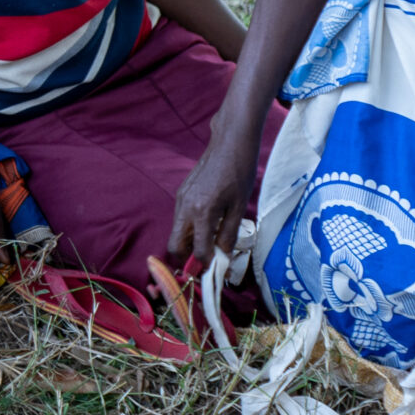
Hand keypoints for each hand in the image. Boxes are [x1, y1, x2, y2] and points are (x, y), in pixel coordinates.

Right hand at [171, 124, 258, 265]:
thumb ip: (228, 233)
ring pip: (176, 232)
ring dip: (188, 243)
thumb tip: (222, 255)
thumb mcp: (239, 206)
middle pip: (174, 245)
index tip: (214, 271)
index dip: (205, 265)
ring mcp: (180, 199)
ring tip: (209, 243)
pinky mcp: (181, 193)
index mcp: (202, 213)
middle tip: (205, 262)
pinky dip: (189, 229)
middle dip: (187, 258)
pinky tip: (207, 225)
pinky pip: (180, 219)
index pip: (197, 250)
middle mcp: (185, 208)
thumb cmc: (240, 172)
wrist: (229, 143)